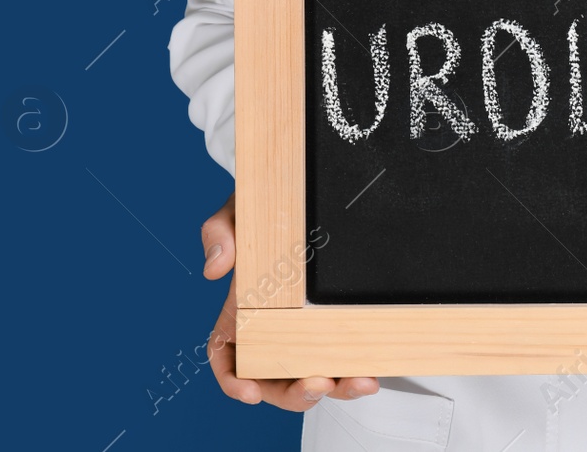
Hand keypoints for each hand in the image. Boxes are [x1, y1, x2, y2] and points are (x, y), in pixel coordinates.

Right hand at [201, 191, 380, 409]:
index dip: (234, 382)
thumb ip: (219, 233)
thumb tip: (215, 268)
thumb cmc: (263, 210)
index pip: (227, 358)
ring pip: (312, 375)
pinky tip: (371, 370)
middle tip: (318, 383)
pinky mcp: (334, 324)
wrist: (300, 193)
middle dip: (295, 393)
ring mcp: (304, 330)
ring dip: (335, 387)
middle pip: (274, 379)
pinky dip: (354, 369)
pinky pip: (341, 356)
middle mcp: (270, 330)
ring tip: (358, 382)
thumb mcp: (237, 213)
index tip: (249, 393)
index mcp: (239, 314)